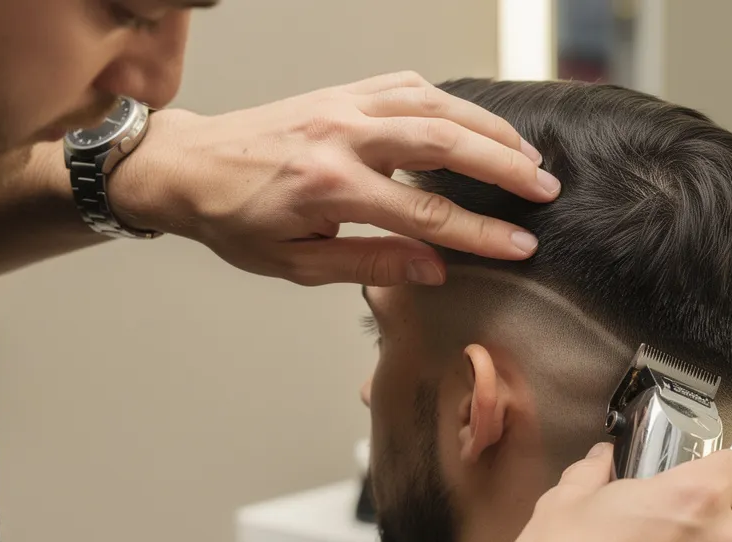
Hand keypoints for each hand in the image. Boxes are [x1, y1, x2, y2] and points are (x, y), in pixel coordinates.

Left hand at [110, 71, 560, 285]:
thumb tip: (434, 267)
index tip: (521, 246)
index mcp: (328, 187)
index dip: (479, 234)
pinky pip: (410, 85)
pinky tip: (476, 123)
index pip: (425, 213)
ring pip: (435, 105)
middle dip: (503, 166)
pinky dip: (452, 101)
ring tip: (528, 155)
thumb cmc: (234, 221)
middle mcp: (341, 136)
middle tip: (546, 188)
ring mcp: (343, 105)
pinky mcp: (343, 91)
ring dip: (488, 129)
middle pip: (443, 143)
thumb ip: (369, 263)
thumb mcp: (296, 264)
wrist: (185, 166)